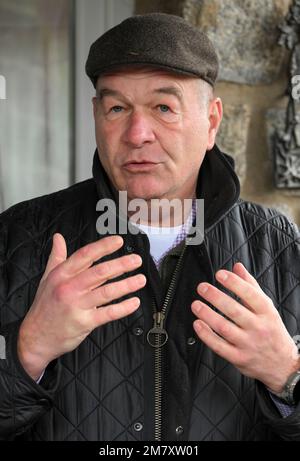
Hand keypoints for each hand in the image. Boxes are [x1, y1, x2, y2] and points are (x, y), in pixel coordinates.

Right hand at [18, 234, 145, 379]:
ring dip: (126, 285)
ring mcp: (77, 306)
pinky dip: (123, 308)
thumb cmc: (44, 306)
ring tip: (140, 279)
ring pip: (106, 292)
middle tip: (136, 260)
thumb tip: (58, 238)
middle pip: (99, 272)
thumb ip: (56, 257)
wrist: (35, 337)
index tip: (118, 241)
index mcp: (62, 275)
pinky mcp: (84, 323)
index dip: (103, 247)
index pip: (85, 256)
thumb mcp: (47, 278)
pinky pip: (108, 313)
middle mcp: (69, 288)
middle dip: (121, 264)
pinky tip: (134, 302)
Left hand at [191, 263, 299, 392]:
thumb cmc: (272, 332)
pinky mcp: (239, 358)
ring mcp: (248, 344)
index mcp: (267, 313)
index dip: (234, 283)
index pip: (250, 295)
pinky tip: (198, 324)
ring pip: (224, 328)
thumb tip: (237, 267)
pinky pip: (219, 346)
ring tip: (196, 304)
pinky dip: (206, 335)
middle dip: (216, 297)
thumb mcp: (267, 308)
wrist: (283, 365)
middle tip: (202, 287)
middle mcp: (258, 328)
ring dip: (207, 315)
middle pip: (235, 310)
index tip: (220, 274)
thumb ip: (251, 286)